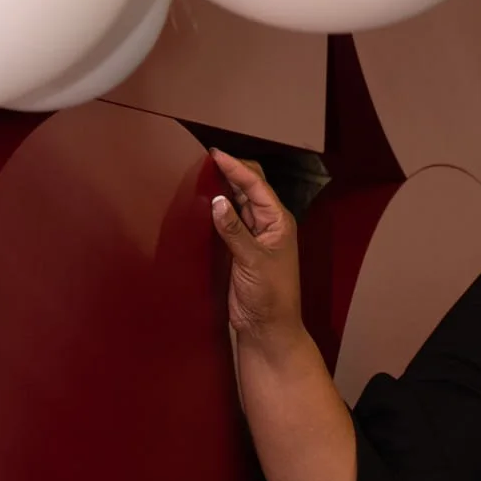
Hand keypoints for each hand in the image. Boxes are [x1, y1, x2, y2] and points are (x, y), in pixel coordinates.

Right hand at [208, 147, 303, 346]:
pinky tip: (203, 203)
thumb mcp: (252, 261)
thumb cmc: (270, 296)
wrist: (266, 327)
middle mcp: (268, 225)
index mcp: (279, 222)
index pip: (257, 186)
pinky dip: (217, 210)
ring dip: (222, 189)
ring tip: (201, 174)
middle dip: (230, 172)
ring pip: (237, 203)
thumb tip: (217, 202)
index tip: (215, 154)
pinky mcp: (239, 249)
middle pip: (249, 189)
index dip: (236, 168)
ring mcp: (254, 236)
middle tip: (205, 159)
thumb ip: (234, 231)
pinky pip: (228, 222)